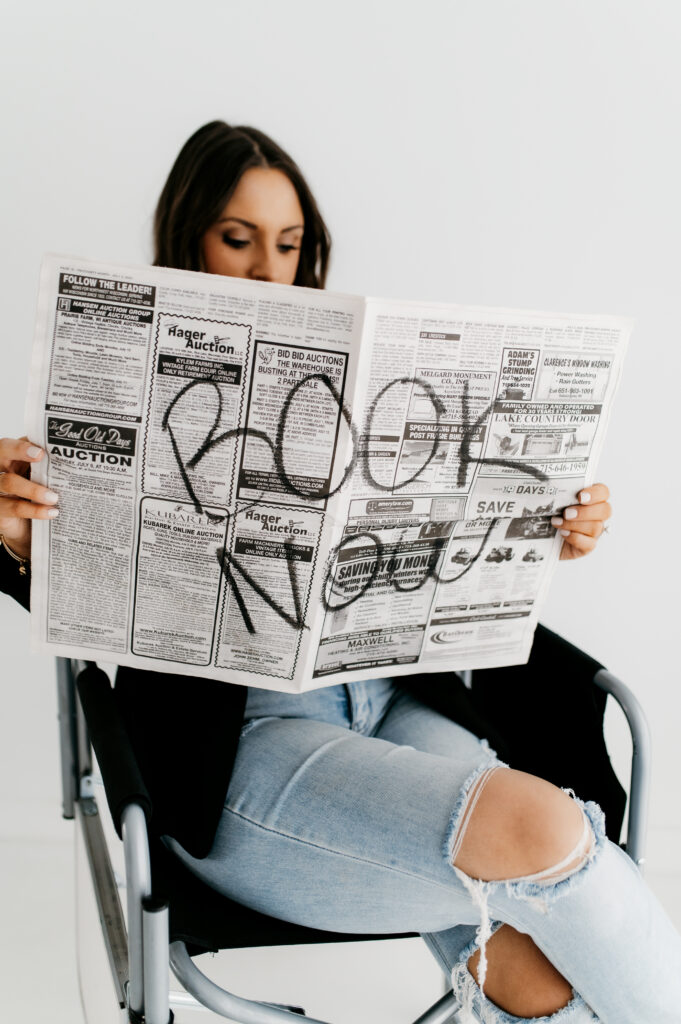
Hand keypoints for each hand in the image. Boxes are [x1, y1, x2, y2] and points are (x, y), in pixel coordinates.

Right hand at [0, 437, 58, 561]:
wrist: (27, 527)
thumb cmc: (34, 496)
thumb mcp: (41, 478)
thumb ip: (47, 465)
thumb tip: (67, 454)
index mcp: (10, 459)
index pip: (8, 445)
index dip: (20, 445)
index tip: (40, 451)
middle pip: (0, 454)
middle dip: (18, 451)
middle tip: (40, 456)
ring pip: (9, 482)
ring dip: (34, 488)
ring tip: (54, 497)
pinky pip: (14, 508)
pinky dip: (35, 510)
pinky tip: (51, 512)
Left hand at [553, 484, 610, 561]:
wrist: (543, 538)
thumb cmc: (550, 516)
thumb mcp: (552, 502)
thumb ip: (557, 493)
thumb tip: (547, 483)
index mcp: (591, 500)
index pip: (603, 492)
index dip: (595, 493)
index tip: (580, 496)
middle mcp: (596, 515)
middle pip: (605, 510)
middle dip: (585, 512)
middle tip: (566, 513)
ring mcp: (594, 532)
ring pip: (596, 527)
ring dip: (574, 524)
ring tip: (557, 522)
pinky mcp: (588, 546)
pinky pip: (589, 543)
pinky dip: (575, 538)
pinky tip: (563, 534)